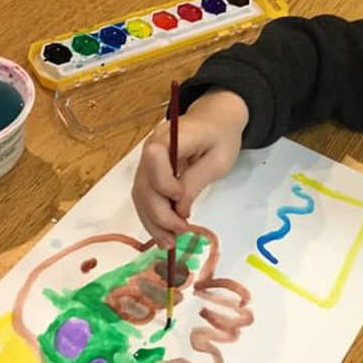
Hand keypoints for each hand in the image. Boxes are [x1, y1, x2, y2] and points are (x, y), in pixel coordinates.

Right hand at [132, 89, 248, 248]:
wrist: (216, 119)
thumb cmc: (222, 135)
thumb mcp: (219, 160)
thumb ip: (196, 181)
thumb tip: (179, 210)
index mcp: (171, 136)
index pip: (154, 159)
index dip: (163, 183)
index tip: (181, 200)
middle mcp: (152, 145)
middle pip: (144, 183)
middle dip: (159, 213)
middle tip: (178, 235)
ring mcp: (147, 159)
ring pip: (140, 194)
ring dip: (152, 221)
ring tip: (168, 243)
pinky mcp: (149, 170)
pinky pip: (145, 195)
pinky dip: (152, 215)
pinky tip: (163, 233)